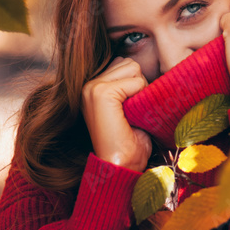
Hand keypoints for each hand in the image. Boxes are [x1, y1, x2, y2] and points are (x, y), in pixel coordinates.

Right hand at [81, 57, 152, 171]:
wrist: (119, 166)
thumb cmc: (129, 142)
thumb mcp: (126, 106)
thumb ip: (126, 84)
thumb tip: (138, 66)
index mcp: (92, 87)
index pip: (123, 63)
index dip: (135, 84)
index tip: (130, 109)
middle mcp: (88, 84)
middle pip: (130, 63)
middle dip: (139, 84)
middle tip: (133, 112)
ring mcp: (92, 87)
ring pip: (134, 68)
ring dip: (141, 89)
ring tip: (132, 113)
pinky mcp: (101, 93)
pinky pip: (137, 81)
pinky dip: (141, 97)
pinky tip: (130, 116)